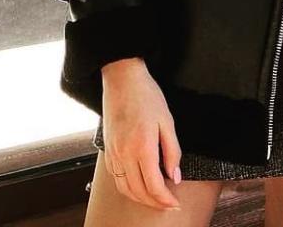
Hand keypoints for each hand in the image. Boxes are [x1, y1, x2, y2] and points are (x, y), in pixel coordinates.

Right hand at [101, 60, 182, 209]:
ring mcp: (114, 152)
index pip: (154, 186)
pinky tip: (137, 184)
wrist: (122, 77)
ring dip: (140, 199)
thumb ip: (172, 151)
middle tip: (167, 204)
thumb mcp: (167, 121)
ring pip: (125, 189)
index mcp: (142, 147)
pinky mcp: (107, 148)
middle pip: (139, 192)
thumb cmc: (145, 94)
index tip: (175, 203)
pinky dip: (127, 188)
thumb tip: (175, 175)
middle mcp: (124, 153)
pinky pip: (116, 178)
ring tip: (154, 199)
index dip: (166, 200)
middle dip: (155, 203)